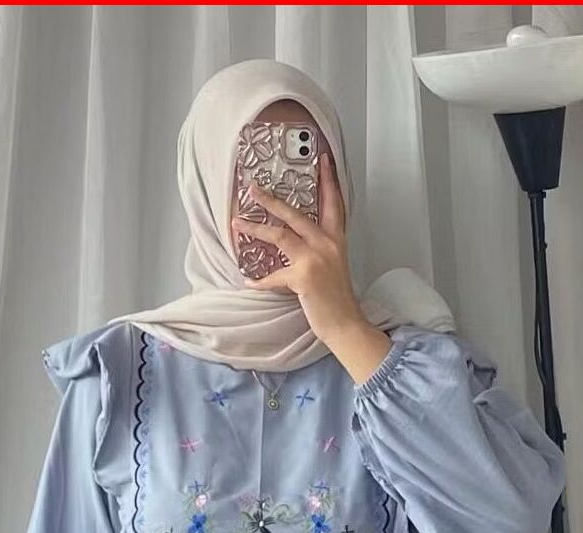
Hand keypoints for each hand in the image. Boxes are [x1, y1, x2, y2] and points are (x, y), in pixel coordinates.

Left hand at [232, 153, 390, 381]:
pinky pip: (274, 276)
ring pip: (280, 235)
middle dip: (271, 201)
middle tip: (253, 188)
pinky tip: (248, 282)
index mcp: (336, 240)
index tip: (323, 159)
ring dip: (256, 229)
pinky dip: (260, 281)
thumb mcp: (333, 266)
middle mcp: (328, 244)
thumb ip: (318, 250)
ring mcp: (316, 259)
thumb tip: (294, 242)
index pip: (334, 203)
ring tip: (237, 223)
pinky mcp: (304, 277)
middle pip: (296, 214)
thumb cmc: (337, 298)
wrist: (345, 323)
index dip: (328, 181)